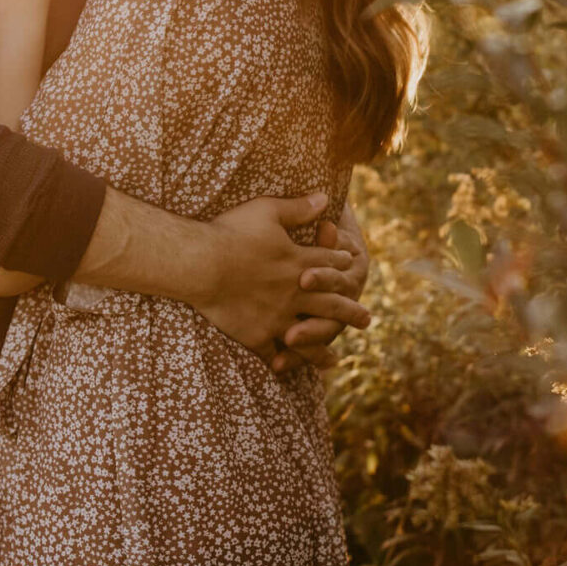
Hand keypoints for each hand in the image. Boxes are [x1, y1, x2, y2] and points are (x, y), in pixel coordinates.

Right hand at [189, 192, 361, 355]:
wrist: (200, 263)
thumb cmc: (230, 232)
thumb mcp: (266, 211)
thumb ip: (298, 208)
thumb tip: (326, 197)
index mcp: (299, 263)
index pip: (329, 263)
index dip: (340, 262)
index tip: (349, 265)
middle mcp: (295, 294)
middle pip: (332, 304)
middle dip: (351, 311)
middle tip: (366, 319)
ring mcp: (277, 317)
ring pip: (308, 335)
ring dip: (323, 347)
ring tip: (334, 360)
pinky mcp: (256, 334)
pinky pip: (272, 352)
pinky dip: (280, 361)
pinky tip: (285, 368)